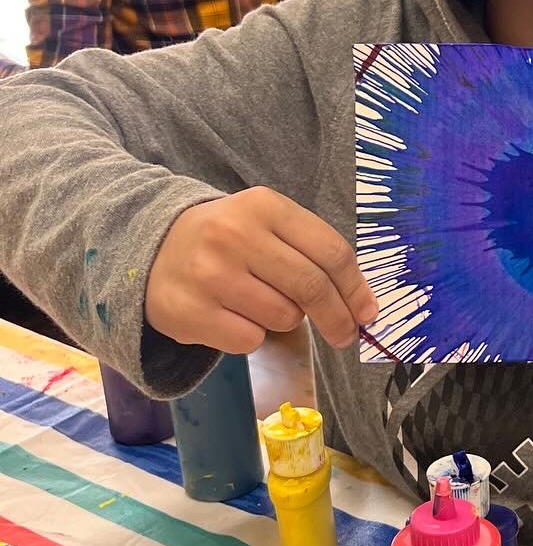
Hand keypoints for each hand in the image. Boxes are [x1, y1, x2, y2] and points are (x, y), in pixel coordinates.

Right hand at [146, 187, 378, 353]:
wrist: (150, 249)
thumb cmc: (227, 239)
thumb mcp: (267, 225)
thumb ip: (312, 253)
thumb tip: (361, 307)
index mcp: (265, 206)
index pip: (331, 252)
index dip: (356, 288)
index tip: (368, 313)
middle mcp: (235, 235)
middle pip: (312, 286)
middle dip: (338, 318)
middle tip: (346, 336)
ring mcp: (209, 274)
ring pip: (283, 316)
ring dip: (285, 320)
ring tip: (260, 303)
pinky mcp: (188, 312)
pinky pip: (249, 340)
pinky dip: (251, 336)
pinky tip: (232, 316)